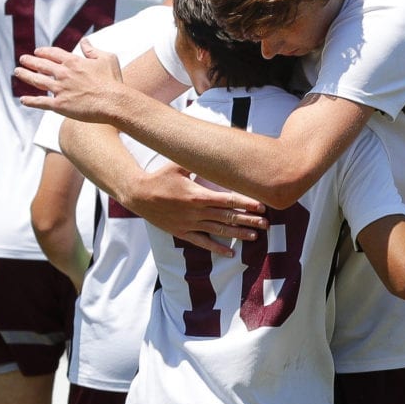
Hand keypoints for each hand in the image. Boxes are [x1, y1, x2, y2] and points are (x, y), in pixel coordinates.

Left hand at [13, 38, 125, 121]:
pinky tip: (23, 100)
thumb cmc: (113, 81)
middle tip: (22, 59)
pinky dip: (31, 101)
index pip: (54, 54)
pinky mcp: (60, 105)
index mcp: (73, 62)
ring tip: (18, 72)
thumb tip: (84, 41)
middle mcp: (63, 73)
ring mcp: (60, 89)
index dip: (44, 52)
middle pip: (42, 65)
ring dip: (26, 75)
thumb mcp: (107, 59)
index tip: (37, 51)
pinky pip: (41, 102)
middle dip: (30, 61)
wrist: (113, 102)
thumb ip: (93, 50)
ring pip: (37, 81)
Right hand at [128, 162, 268, 256]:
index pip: (228, 200)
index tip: (261, 206)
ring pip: (219, 231)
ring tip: (255, 236)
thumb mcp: (179, 165)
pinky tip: (230, 253)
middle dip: (249, 220)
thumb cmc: (160, 178)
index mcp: (198, 195)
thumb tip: (213, 150)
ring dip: (238, 234)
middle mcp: (196, 212)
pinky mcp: (183, 233)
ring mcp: (190, 224)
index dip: (246, 203)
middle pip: (228, 217)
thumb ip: (197, 161)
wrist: (138, 195)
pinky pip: (202, 242)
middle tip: (266, 224)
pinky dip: (217, 248)